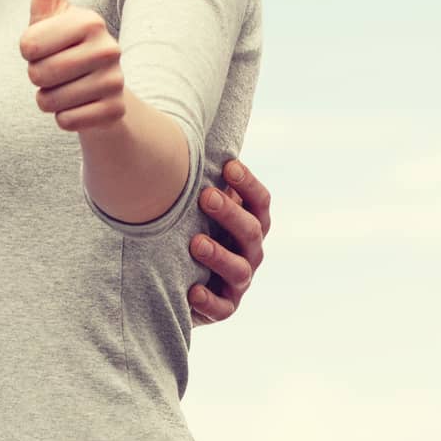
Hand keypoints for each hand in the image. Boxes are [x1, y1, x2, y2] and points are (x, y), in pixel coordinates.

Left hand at [18, 0, 124, 130]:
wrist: (101, 88)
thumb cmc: (64, 40)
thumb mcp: (51, 4)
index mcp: (89, 21)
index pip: (27, 46)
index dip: (27, 50)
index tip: (45, 45)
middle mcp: (109, 49)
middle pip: (37, 75)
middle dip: (37, 77)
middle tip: (56, 68)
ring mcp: (116, 82)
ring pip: (49, 102)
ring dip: (49, 99)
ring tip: (68, 85)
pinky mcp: (115, 113)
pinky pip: (65, 122)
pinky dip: (64, 118)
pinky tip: (80, 105)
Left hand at [189, 157, 270, 325]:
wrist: (180, 277)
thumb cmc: (191, 226)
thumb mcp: (197, 204)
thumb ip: (200, 178)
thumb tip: (183, 132)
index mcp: (249, 221)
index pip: (260, 201)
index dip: (248, 184)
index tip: (229, 166)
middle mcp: (250, 250)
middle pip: (251, 230)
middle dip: (229, 213)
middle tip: (205, 196)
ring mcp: (239, 280)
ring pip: (239, 268)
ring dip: (219, 254)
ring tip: (195, 243)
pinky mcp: (224, 307)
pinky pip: (222, 308)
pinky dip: (208, 300)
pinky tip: (192, 290)